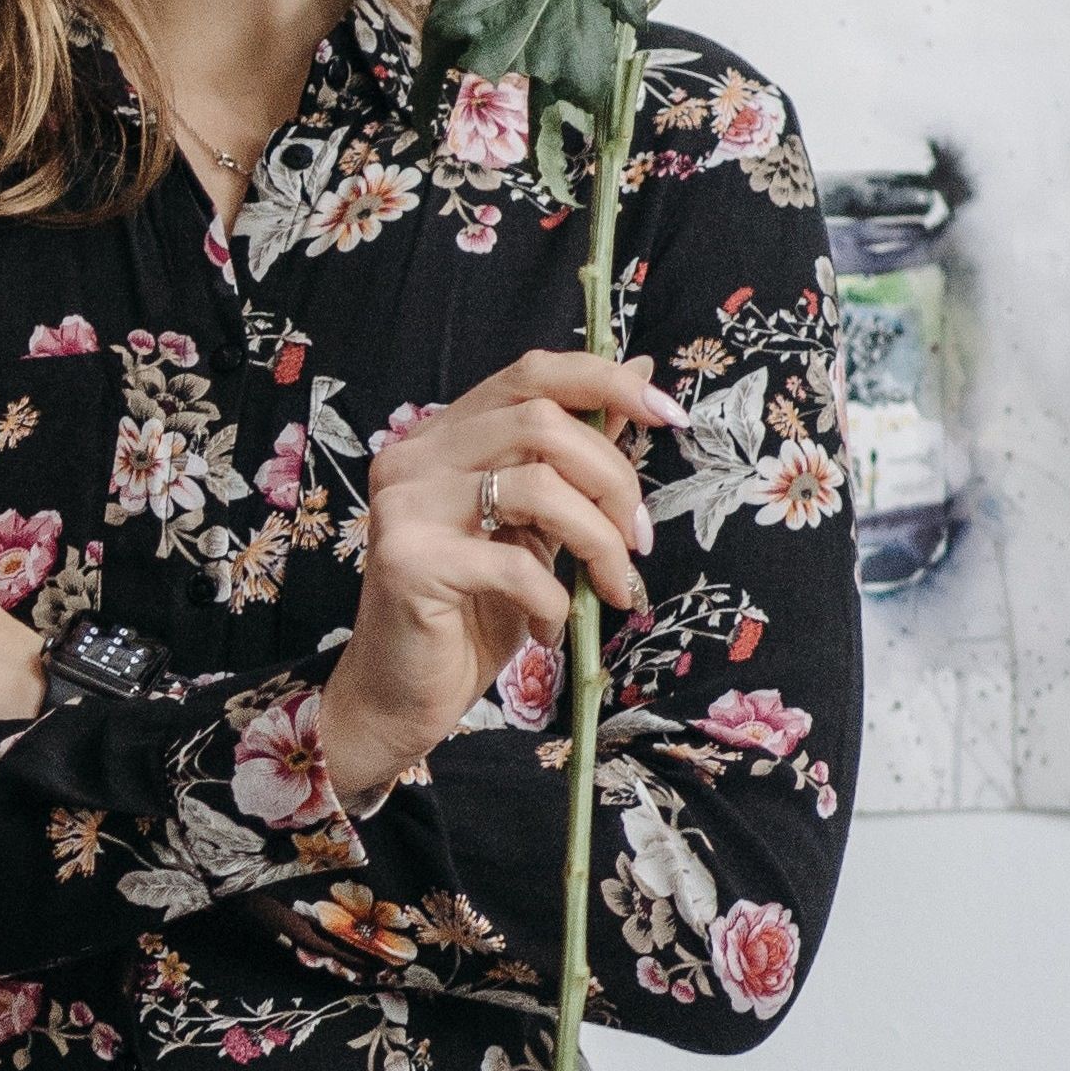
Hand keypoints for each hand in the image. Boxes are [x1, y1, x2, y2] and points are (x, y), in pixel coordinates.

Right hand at [320, 349, 685, 812]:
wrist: (400, 697)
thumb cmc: (470, 614)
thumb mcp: (538, 528)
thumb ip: (575, 460)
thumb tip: (640, 373)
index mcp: (442, 437)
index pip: (530, 374)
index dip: (605, 382)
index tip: (669, 415)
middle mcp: (413, 458)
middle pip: (543, 423)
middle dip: (613, 479)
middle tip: (637, 540)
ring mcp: (404, 507)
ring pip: (538, 485)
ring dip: (597, 539)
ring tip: (610, 586)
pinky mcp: (408, 563)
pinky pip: (517, 565)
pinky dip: (554, 602)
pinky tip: (548, 630)